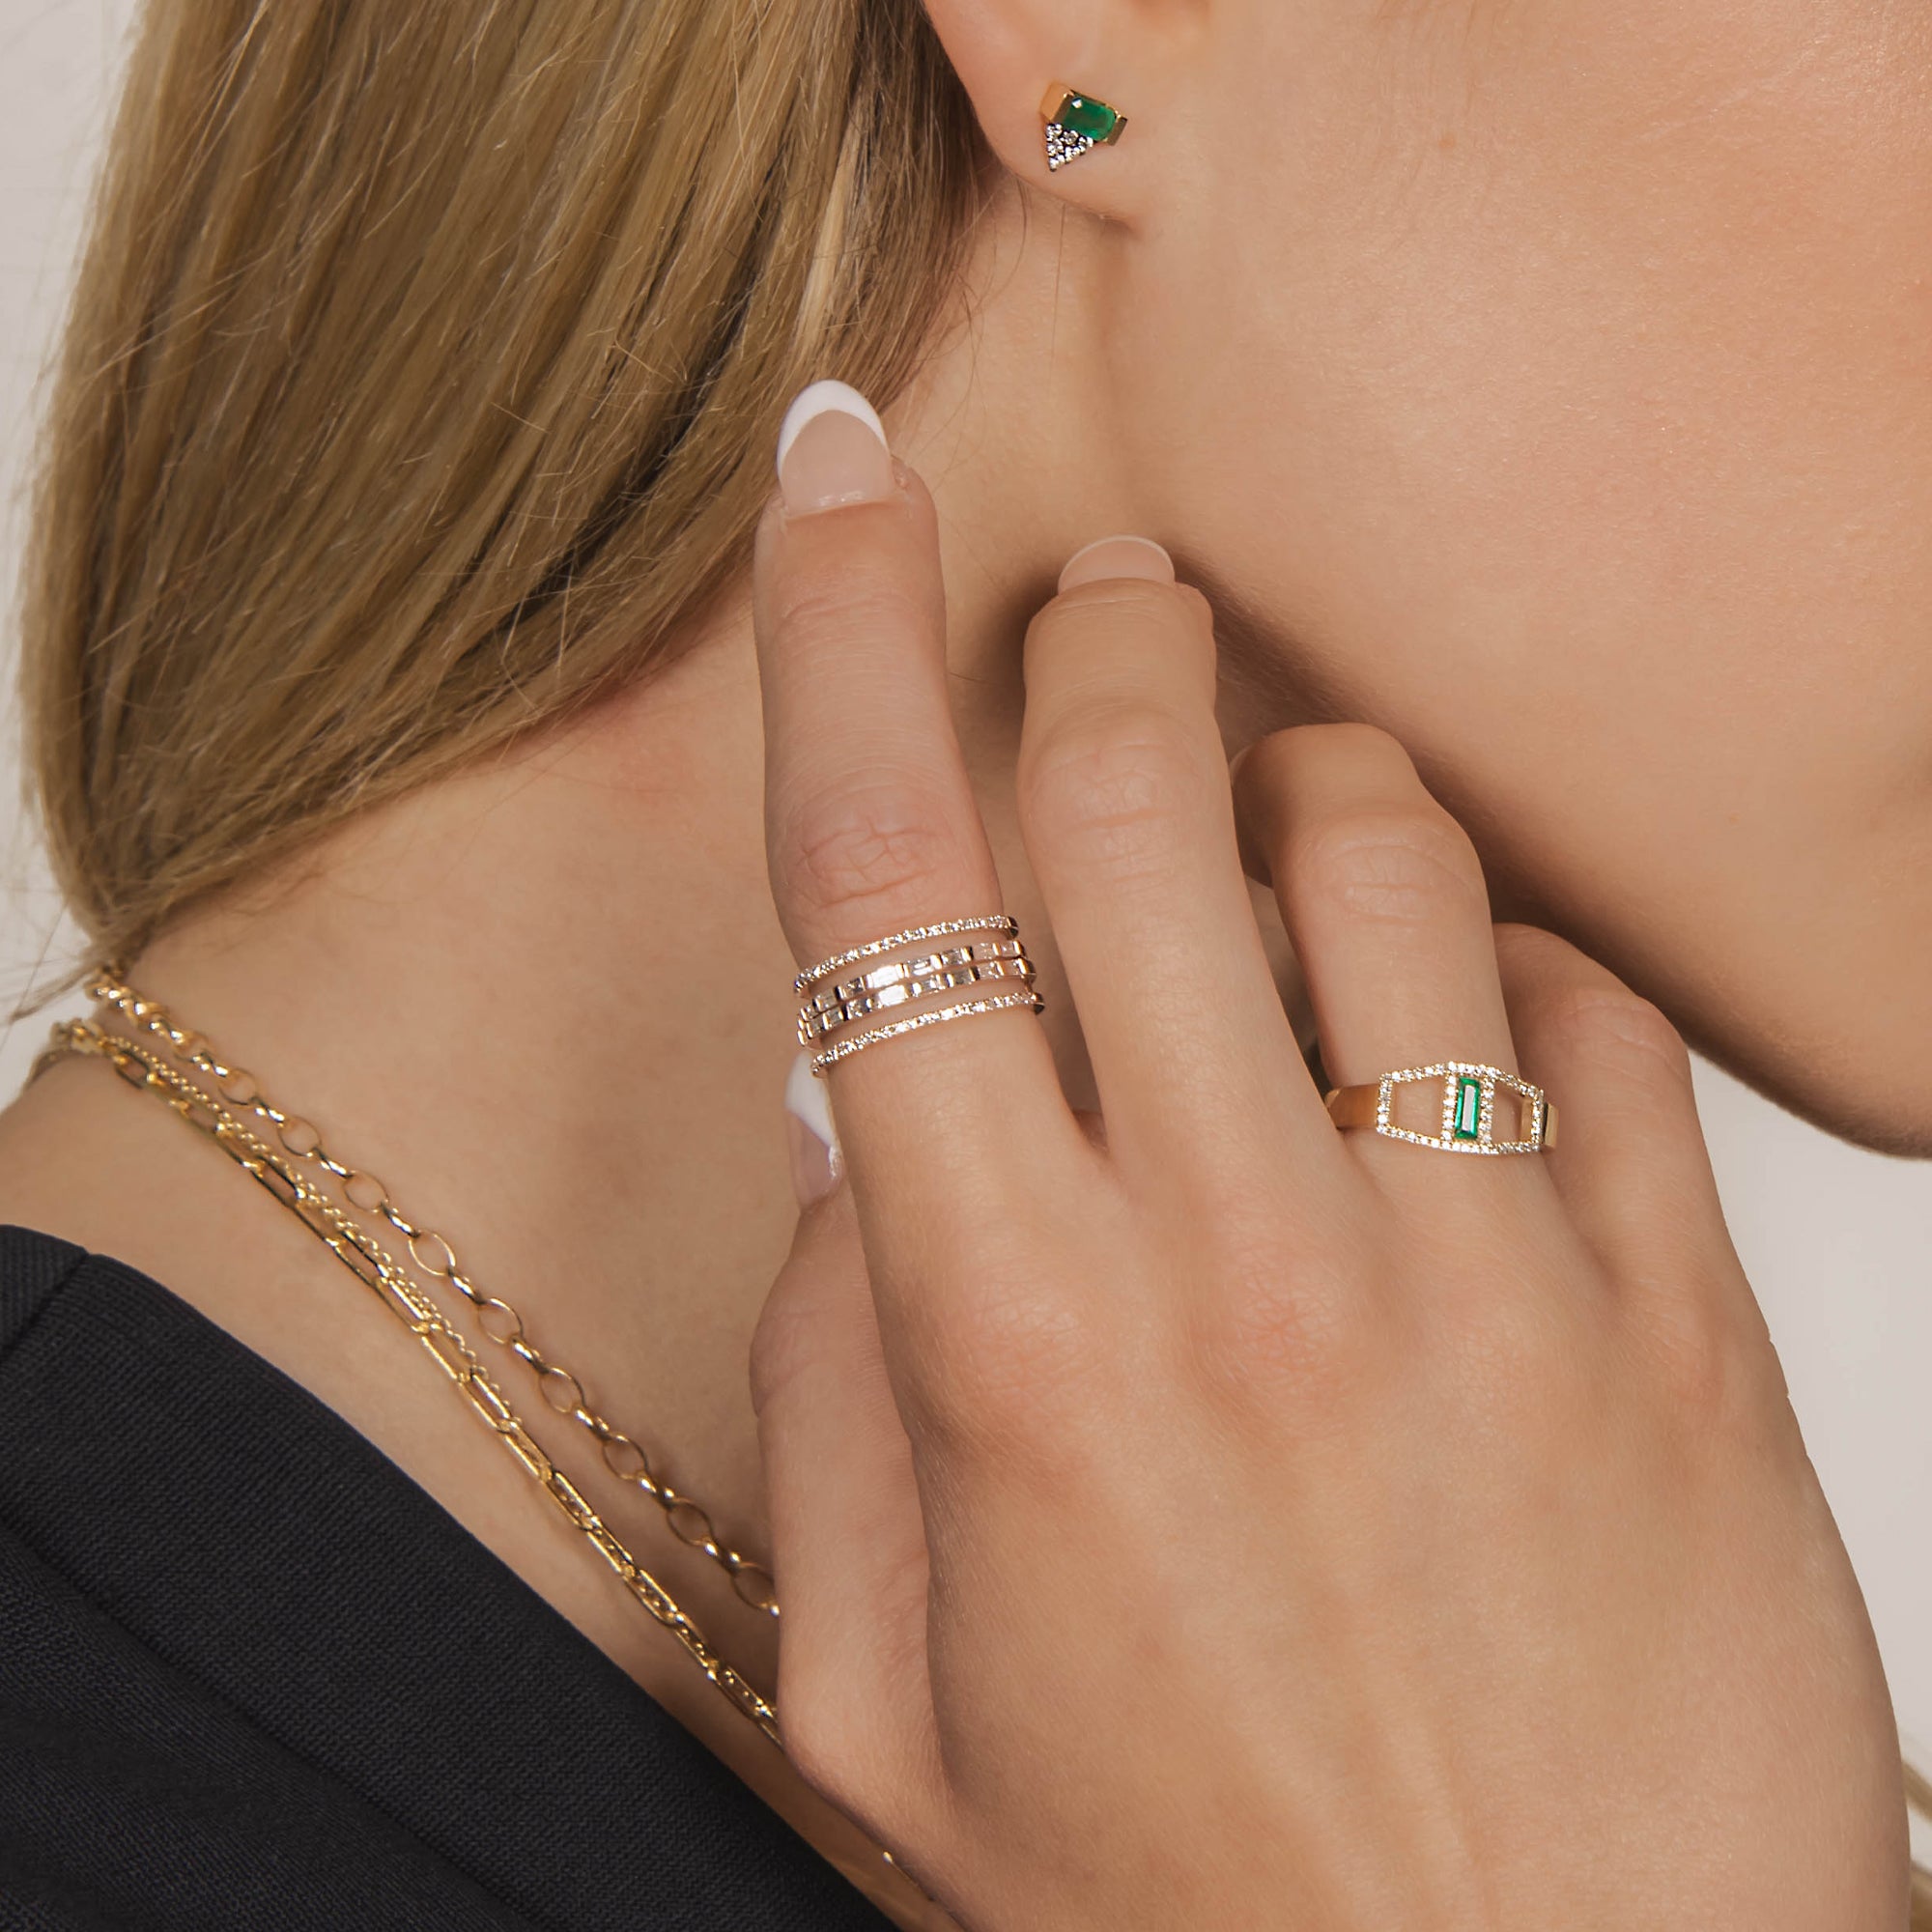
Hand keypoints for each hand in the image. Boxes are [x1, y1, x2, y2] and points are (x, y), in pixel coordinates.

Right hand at [745, 400, 1907, 1929]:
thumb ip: (838, 1392)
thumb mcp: (894, 1711)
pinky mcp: (1669, 1313)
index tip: (827, 474)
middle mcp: (1237, 1258)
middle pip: (1141, 789)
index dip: (830, 630)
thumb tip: (851, 1124)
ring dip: (1317, 778)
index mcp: (1010, 1341)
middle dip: (1106, 637)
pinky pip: (1584, 1004)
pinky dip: (1510, 958)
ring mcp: (1476, 1271)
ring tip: (1295, 831)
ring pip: (1386, 843)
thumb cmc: (1187, 1918)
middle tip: (1111, 609)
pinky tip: (1468, 1039)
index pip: (876, 880)